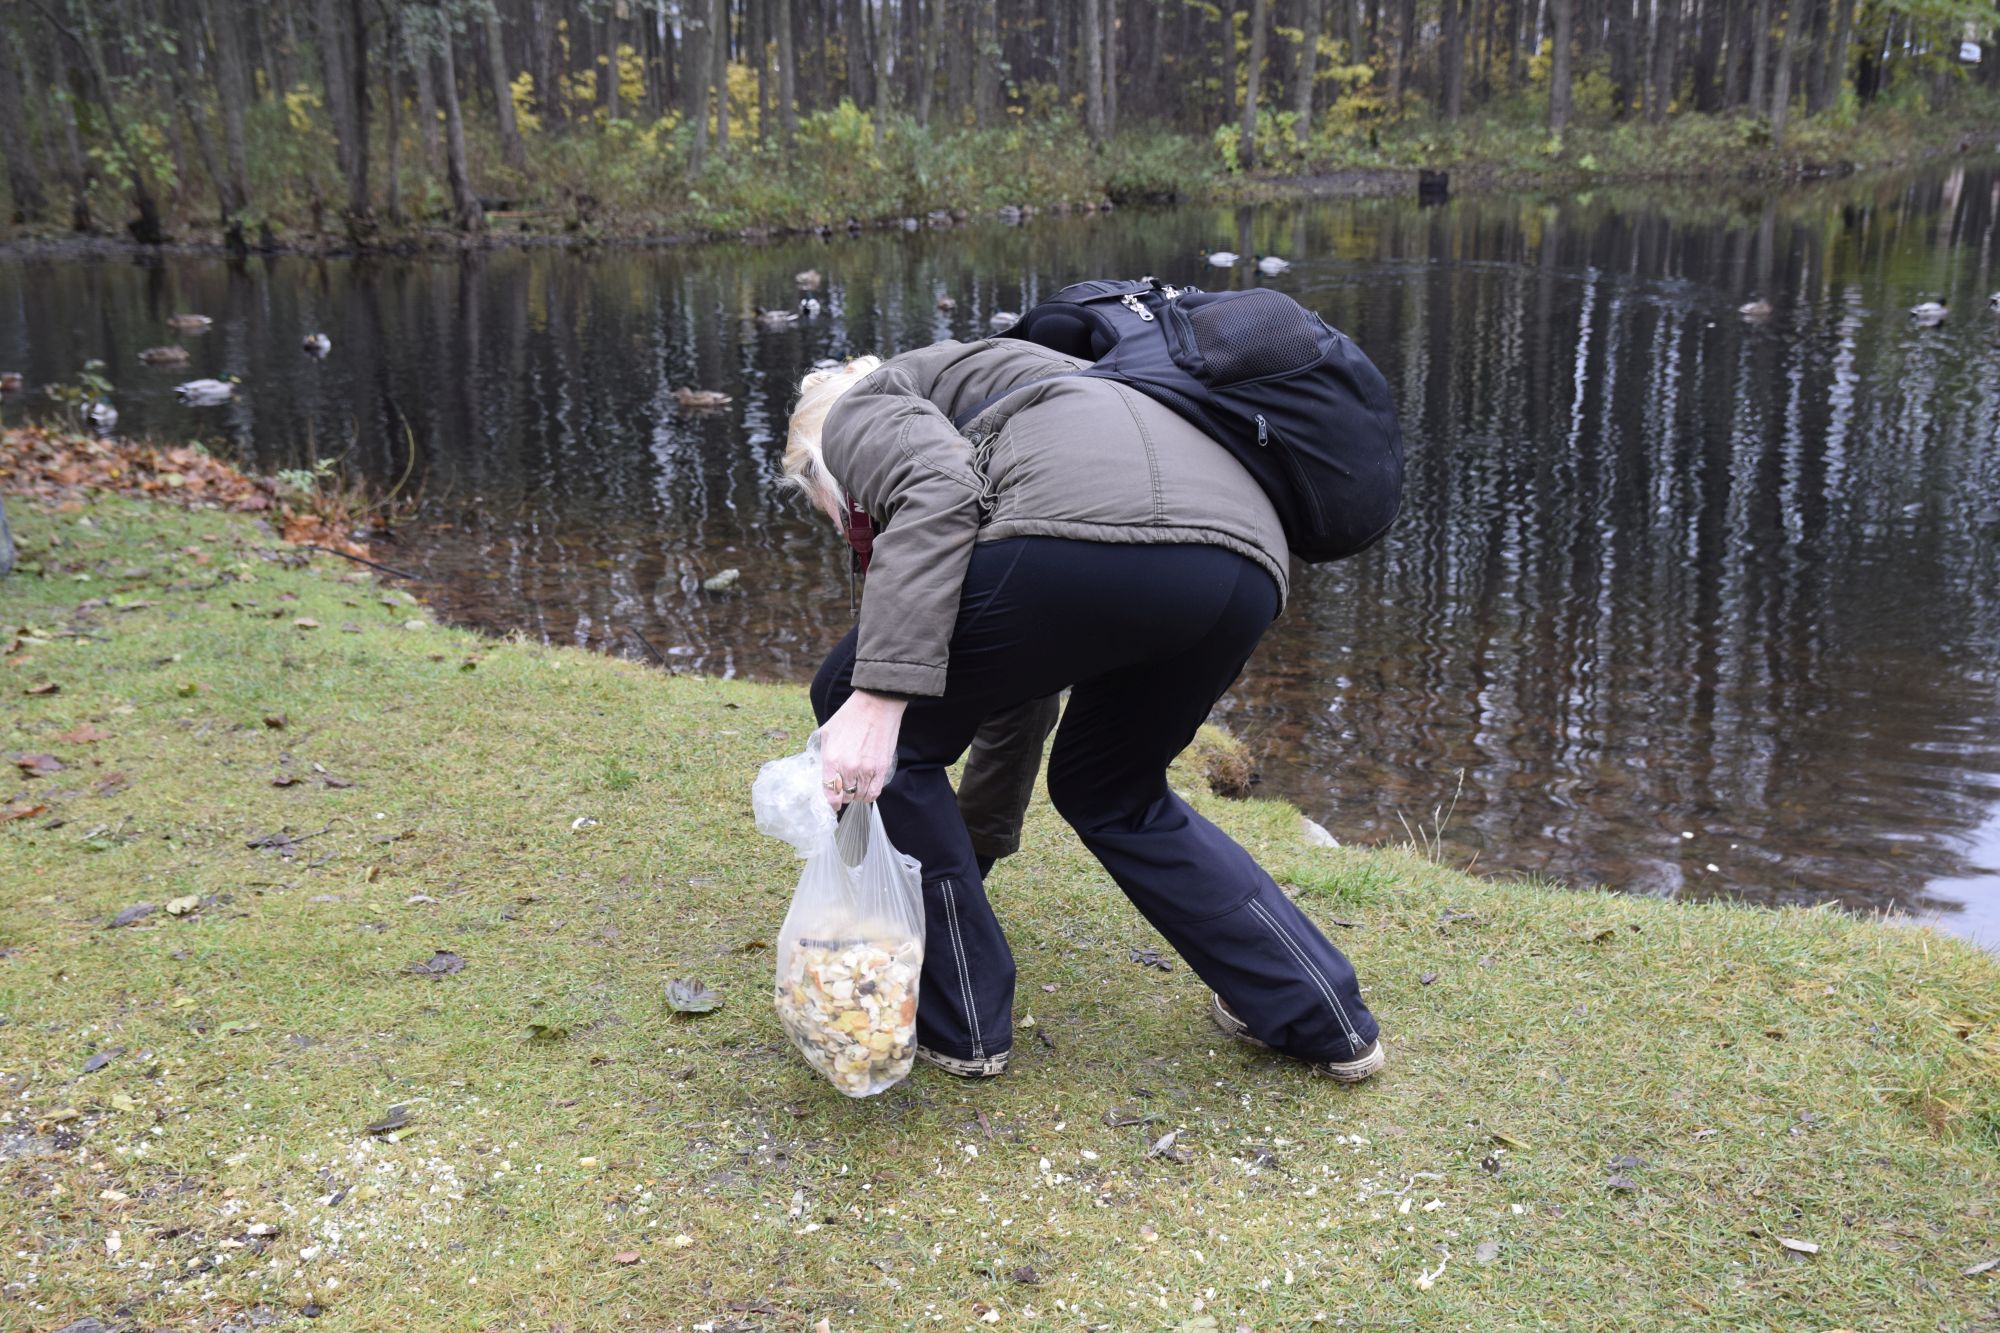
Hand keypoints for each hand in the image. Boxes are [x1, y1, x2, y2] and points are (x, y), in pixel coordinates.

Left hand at [819, 690, 907, 808]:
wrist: (877, 704)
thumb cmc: (851, 715)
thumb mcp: (827, 732)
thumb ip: (824, 754)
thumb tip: (825, 771)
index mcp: (832, 759)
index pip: (829, 792)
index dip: (831, 801)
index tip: (833, 803)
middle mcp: (848, 768)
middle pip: (845, 796)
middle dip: (844, 795)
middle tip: (845, 790)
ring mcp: (867, 769)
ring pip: (860, 796)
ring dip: (857, 794)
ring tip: (856, 787)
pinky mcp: (882, 768)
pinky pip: (875, 792)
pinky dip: (870, 794)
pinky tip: (867, 788)